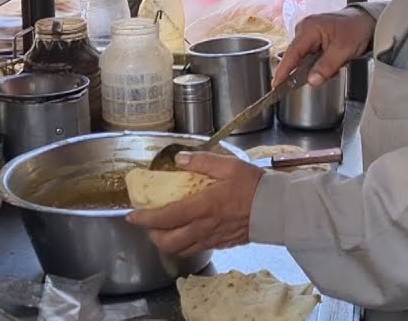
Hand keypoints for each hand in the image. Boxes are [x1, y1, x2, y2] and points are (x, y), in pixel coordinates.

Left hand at [125, 151, 264, 257]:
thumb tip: (179, 158)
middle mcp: (203, 227)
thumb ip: (201, 161)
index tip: (131, 215)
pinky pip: (195, 249)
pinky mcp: (221, 244)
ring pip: (180, 250)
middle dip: (152, 235)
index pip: (165, 217)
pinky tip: (185, 233)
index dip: (145, 218)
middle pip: (168, 241)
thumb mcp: (228, 165)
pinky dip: (183, 245)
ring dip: (166, 242)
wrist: (276, 208)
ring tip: (163, 230)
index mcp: (202, 206)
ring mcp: (212, 239)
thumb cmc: (253, 185)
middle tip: (147, 223)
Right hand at [273, 6, 374, 87]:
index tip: (276, 85)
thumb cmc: (356, 29)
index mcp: (308, 28)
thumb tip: (311, 81)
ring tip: (338, 62)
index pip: (292, 53)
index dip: (283, 70)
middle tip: (332, 70)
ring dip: (319, 66)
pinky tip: (335, 60)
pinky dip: (322, 62)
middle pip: (298, 57)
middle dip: (311, 69)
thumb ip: (326, 66)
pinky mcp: (314, 38)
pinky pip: (312, 56)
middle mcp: (304, 29)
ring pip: (306, 59)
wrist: (366, 20)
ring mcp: (308, 33)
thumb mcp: (344, 50)